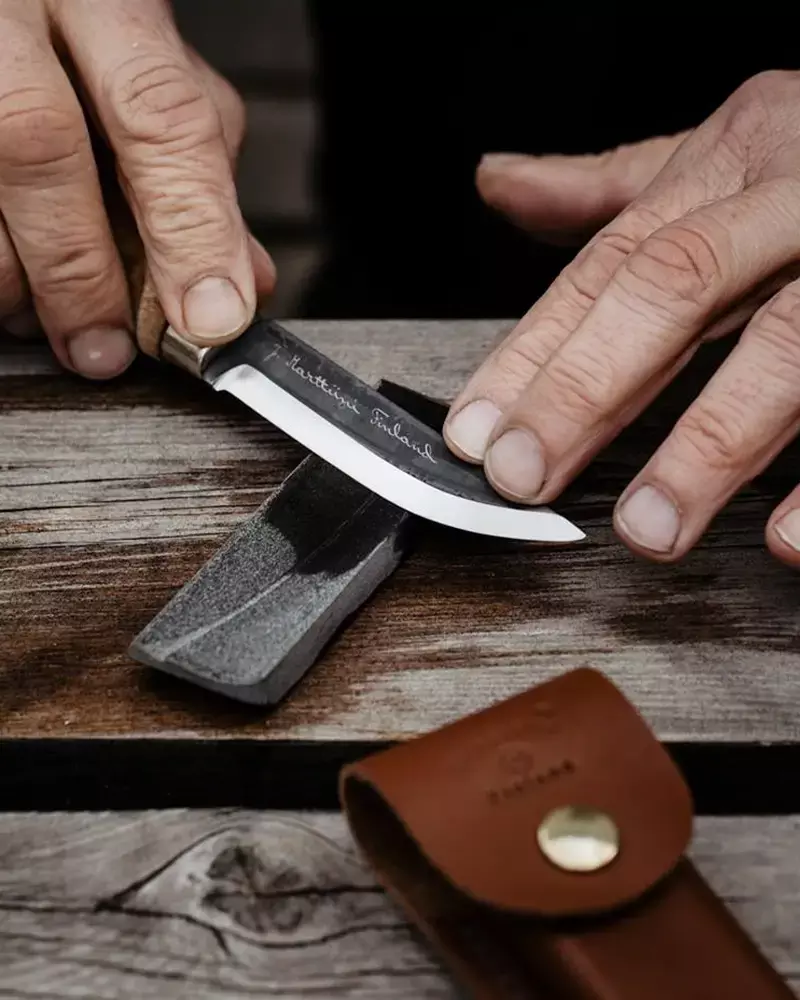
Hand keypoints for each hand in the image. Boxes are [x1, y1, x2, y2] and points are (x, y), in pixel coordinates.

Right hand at [0, 0, 274, 377]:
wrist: (0, 0)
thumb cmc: (72, 33)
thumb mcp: (152, 76)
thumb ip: (198, 171)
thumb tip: (245, 280)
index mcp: (104, 2)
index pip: (162, 114)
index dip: (193, 229)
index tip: (213, 317)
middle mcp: (15, 13)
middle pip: (40, 144)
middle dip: (82, 272)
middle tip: (107, 350)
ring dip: (21, 281)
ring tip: (49, 321)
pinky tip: (14, 286)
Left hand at [445, 70, 799, 567]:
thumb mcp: (728, 155)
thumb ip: (616, 190)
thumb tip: (499, 184)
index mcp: (734, 160)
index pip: (609, 263)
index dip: (534, 351)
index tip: (474, 433)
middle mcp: (797, 199)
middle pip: (675, 287)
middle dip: (589, 388)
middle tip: (523, 478)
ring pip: (785, 345)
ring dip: (711, 444)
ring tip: (647, 528)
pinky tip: (783, 540)